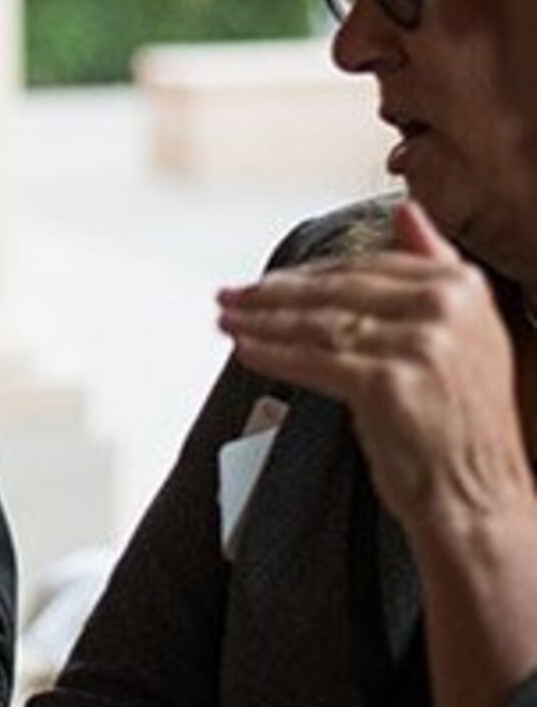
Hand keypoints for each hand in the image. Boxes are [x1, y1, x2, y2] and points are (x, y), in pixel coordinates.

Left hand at [216, 201, 534, 537]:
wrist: (479, 497)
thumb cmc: (461, 424)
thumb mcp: (464, 332)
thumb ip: (436, 266)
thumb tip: (405, 208)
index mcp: (463, 287)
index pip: (364, 268)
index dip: (307, 275)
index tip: (267, 280)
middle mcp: (446, 308)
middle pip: (336, 292)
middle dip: (273, 295)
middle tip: (229, 295)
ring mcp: (419, 343)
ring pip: (319, 325)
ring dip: (262, 322)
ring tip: (226, 320)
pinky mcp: (388, 381)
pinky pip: (313, 361)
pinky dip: (272, 355)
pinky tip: (245, 351)